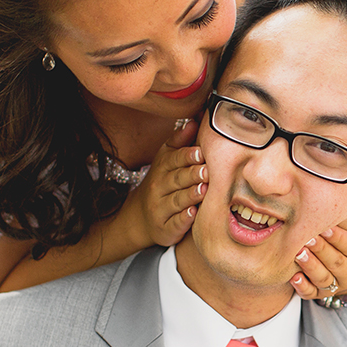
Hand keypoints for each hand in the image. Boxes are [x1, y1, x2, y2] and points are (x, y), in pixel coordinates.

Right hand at [125, 119, 207, 248]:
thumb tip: (196, 118)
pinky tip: (193, 214)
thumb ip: (180, 141)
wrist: (140, 217)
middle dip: (191, 175)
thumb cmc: (161, 183)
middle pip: (176, 179)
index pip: (173, 160)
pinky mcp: (165, 228)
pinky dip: (183, 219)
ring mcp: (161, 208)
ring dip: (190, 195)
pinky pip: (174, 223)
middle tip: (206, 171)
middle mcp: (159, 187)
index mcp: (162, 168)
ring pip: (176, 200)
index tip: (200, 152)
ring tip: (204, 189)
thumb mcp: (166, 159)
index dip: (186, 156)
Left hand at [292, 220, 346, 299]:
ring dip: (311, 266)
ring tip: (299, 254)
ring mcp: (336, 285)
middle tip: (308, 238)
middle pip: (337, 262)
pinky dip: (303, 286)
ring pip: (323, 278)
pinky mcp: (320, 294)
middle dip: (321, 250)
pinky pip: (311, 293)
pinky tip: (294, 278)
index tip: (326, 228)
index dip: (339, 238)